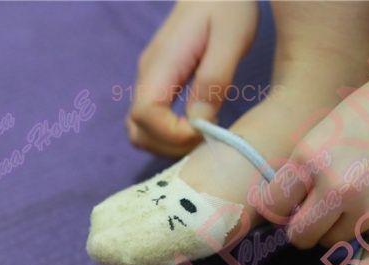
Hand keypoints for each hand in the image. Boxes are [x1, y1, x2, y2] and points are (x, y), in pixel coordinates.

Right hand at [127, 1, 257, 157]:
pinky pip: (152, 120)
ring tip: (202, 136)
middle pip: (137, 129)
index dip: (171, 135)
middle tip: (205, 139)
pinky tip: (197, 127)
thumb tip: (198, 122)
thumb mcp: (230, 40)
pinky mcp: (160, 83)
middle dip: (168, 146)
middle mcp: (148, 75)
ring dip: (168, 144)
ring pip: (141, 129)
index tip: (203, 131)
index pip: (145, 115)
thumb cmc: (228, 6)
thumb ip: (213, 80)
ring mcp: (150, 80)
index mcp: (161, 64)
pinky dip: (169, 134)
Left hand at [259, 61, 368, 248]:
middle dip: (304, 227)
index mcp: (311, 157)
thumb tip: (292, 201)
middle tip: (315, 215)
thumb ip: (308, 165)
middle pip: (300, 236)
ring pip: (334, 240)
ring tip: (355, 197)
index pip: (274, 205)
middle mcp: (336, 188)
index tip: (288, 206)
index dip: (280, 207)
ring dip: (337, 227)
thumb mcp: (331, 127)